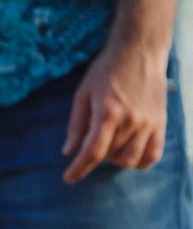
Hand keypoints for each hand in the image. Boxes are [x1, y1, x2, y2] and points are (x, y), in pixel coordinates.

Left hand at [63, 39, 171, 182]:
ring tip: (109, 143)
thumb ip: (76, 125)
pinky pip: (153, 154)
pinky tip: (129, 153)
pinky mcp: (160, 122)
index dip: (78, 169)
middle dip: (95, 156)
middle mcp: (131, 120)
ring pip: (129, 160)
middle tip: (91, 140)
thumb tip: (68, 152)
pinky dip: (140, 161)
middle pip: (109, 156)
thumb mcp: (83, 94)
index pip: (92, 152)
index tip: (68, 178)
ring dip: (115, 159)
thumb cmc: (107, 70)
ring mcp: (149, 122)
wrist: (140, 50)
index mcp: (108, 113)